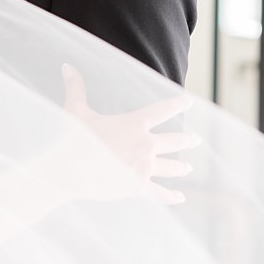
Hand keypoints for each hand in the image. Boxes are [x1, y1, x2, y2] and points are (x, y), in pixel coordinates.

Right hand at [61, 64, 197, 204]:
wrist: (68, 172)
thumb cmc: (72, 140)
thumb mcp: (75, 110)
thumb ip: (75, 87)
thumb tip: (66, 65)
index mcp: (134, 124)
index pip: (163, 110)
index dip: (178, 104)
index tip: (190, 101)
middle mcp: (145, 144)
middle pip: (174, 141)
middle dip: (188, 140)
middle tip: (197, 139)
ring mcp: (144, 167)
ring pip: (171, 167)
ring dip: (181, 167)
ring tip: (188, 168)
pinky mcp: (138, 187)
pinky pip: (161, 193)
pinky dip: (171, 196)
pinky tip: (180, 197)